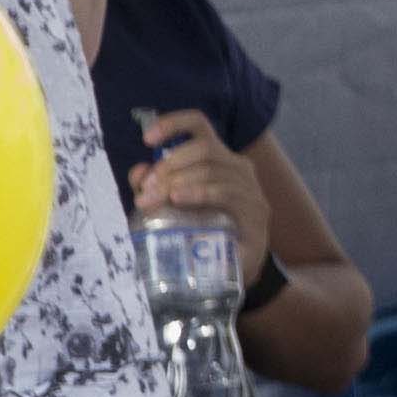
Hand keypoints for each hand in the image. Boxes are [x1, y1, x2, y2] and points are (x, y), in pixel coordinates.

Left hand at [128, 112, 268, 267]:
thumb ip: (152, 187)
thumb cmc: (198, 234)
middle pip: (204, 148)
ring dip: (178, 181)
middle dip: (170, 165)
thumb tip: (139, 171)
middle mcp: (237, 168)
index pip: (200, 126)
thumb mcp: (165, 206)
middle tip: (146, 190)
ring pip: (213, 169)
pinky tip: (179, 199)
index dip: (174, 123)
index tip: (147, 139)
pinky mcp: (256, 212)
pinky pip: (227, 192)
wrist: (228, 272)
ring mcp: (251, 189)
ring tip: (155, 201)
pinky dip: (200, 192)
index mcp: (216, 160)